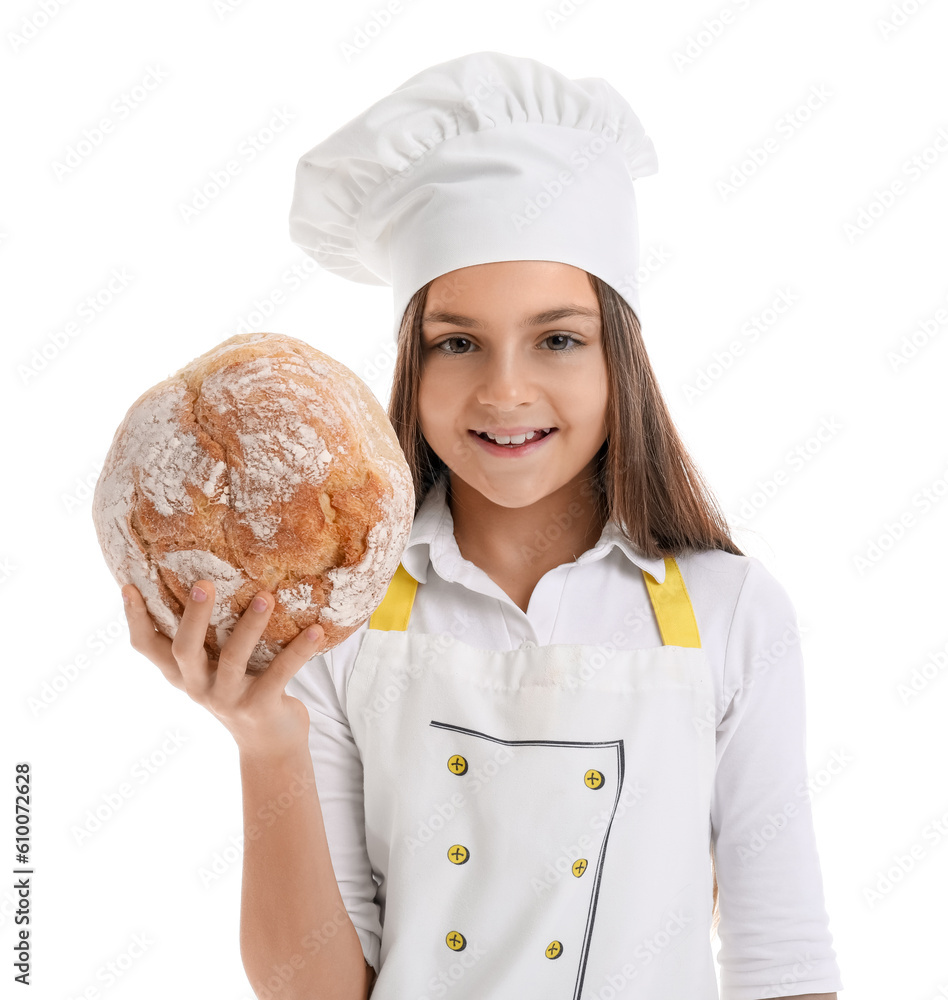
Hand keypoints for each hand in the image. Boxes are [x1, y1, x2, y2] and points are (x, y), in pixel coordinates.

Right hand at [121, 580, 323, 759]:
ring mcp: (228, 699)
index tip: (128, 586)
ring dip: (251, 625)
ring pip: (233, 659)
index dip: (135, 620)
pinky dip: (300, 650)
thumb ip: (207, 639)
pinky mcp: (261, 706)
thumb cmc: (241, 691)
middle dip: (193, 616)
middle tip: (204, 583)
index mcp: (183, 675)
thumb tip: (206, 582)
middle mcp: (199, 687)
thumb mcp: (214, 670)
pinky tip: (315, 629)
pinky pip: (281, 673)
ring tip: (267, 596)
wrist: (270, 746)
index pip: (147, 647)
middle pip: (185, 650)